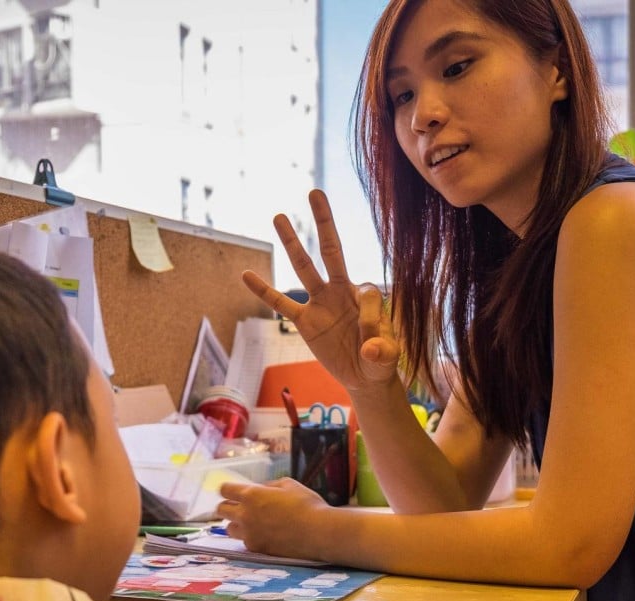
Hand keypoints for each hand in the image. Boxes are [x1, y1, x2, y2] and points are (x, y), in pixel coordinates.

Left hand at [216, 478, 331, 559]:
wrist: (318, 532)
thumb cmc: (306, 504)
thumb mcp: (289, 485)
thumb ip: (269, 486)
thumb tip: (261, 489)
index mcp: (252, 495)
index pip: (225, 490)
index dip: (228, 489)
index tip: (234, 491)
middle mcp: (245, 514)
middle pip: (220, 509)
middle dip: (228, 506)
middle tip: (241, 506)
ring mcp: (249, 534)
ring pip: (229, 528)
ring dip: (236, 523)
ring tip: (251, 522)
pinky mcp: (256, 548)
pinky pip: (244, 541)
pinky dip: (250, 537)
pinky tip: (265, 534)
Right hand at [242, 189, 399, 391]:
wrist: (364, 375)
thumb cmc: (380, 361)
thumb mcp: (388, 356)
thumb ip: (382, 349)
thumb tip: (369, 347)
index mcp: (365, 295)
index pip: (367, 291)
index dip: (370, 316)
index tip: (372, 342)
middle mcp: (341, 291)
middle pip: (332, 250)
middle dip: (324, 222)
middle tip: (315, 192)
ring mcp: (321, 304)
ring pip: (303, 269)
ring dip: (292, 243)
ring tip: (279, 216)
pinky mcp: (305, 322)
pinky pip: (282, 304)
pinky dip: (264, 291)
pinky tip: (246, 275)